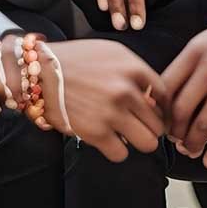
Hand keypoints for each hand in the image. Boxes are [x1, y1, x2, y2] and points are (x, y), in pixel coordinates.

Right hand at [41, 40, 165, 162]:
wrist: (41, 72)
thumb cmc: (77, 60)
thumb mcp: (111, 53)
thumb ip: (135, 72)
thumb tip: (153, 99)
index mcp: (132, 67)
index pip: (165, 96)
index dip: (164, 109)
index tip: (159, 116)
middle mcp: (126, 89)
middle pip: (158, 123)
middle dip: (150, 127)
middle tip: (139, 127)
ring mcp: (112, 112)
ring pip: (147, 143)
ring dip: (138, 141)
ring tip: (125, 134)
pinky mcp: (95, 133)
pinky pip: (121, 154)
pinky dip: (116, 150)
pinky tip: (106, 138)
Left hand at [163, 15, 206, 169]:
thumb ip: (188, 63)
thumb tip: (166, 94)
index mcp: (195, 50)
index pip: (166, 86)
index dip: (158, 110)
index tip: (159, 120)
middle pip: (180, 110)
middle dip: (173, 132)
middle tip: (174, 140)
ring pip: (203, 125)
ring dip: (192, 144)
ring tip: (190, 150)